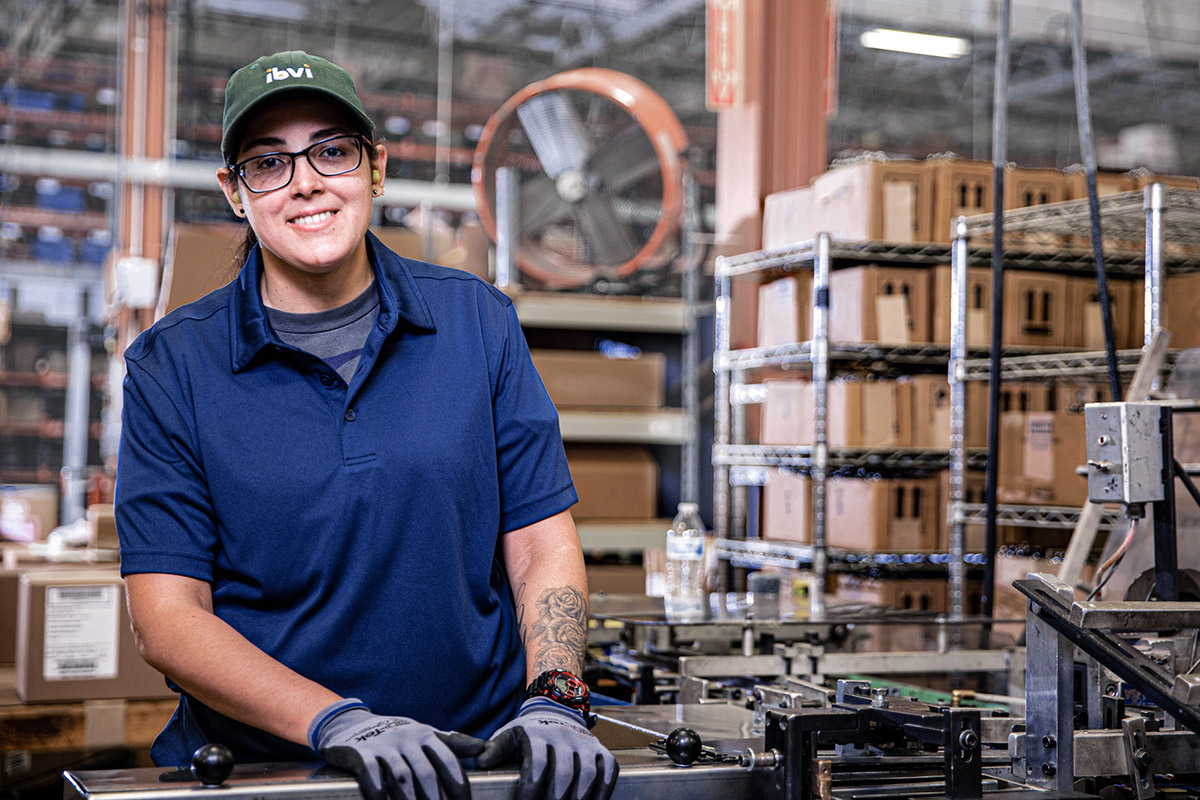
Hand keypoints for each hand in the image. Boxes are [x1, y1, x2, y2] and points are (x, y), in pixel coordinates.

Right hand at [310, 698, 484, 799]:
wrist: (351, 724)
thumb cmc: (396, 737)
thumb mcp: (423, 734)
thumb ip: (451, 743)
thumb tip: (481, 748)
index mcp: (425, 735)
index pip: (447, 760)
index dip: (458, 784)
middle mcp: (406, 738)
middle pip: (426, 773)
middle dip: (435, 798)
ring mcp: (382, 745)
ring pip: (401, 777)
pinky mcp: (359, 753)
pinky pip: (370, 772)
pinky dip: (377, 789)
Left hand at [474, 698, 617, 799]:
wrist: (556, 710)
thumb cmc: (527, 733)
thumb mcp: (507, 736)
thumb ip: (494, 750)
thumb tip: (479, 762)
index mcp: (536, 734)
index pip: (537, 765)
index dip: (530, 792)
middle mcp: (562, 736)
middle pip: (564, 774)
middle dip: (555, 799)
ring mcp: (584, 742)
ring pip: (588, 774)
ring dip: (579, 799)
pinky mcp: (601, 749)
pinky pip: (608, 771)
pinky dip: (603, 792)